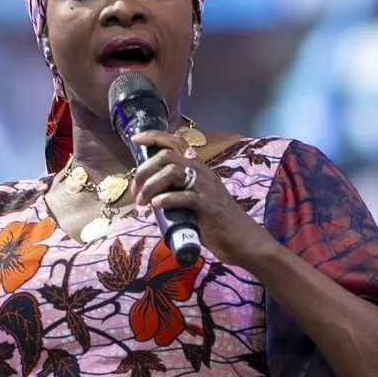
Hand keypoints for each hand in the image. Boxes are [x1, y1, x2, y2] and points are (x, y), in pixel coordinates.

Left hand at [131, 130, 277, 266]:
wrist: (241, 239)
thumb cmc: (214, 221)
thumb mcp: (193, 200)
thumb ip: (176, 192)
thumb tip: (149, 195)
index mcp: (198, 168)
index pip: (176, 142)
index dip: (154, 137)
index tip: (136, 140)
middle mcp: (202, 172)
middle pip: (167, 156)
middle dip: (144, 170)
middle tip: (136, 191)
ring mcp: (206, 188)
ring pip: (172, 173)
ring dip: (151, 186)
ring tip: (142, 202)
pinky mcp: (208, 206)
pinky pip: (184, 196)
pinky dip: (166, 199)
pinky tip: (156, 206)